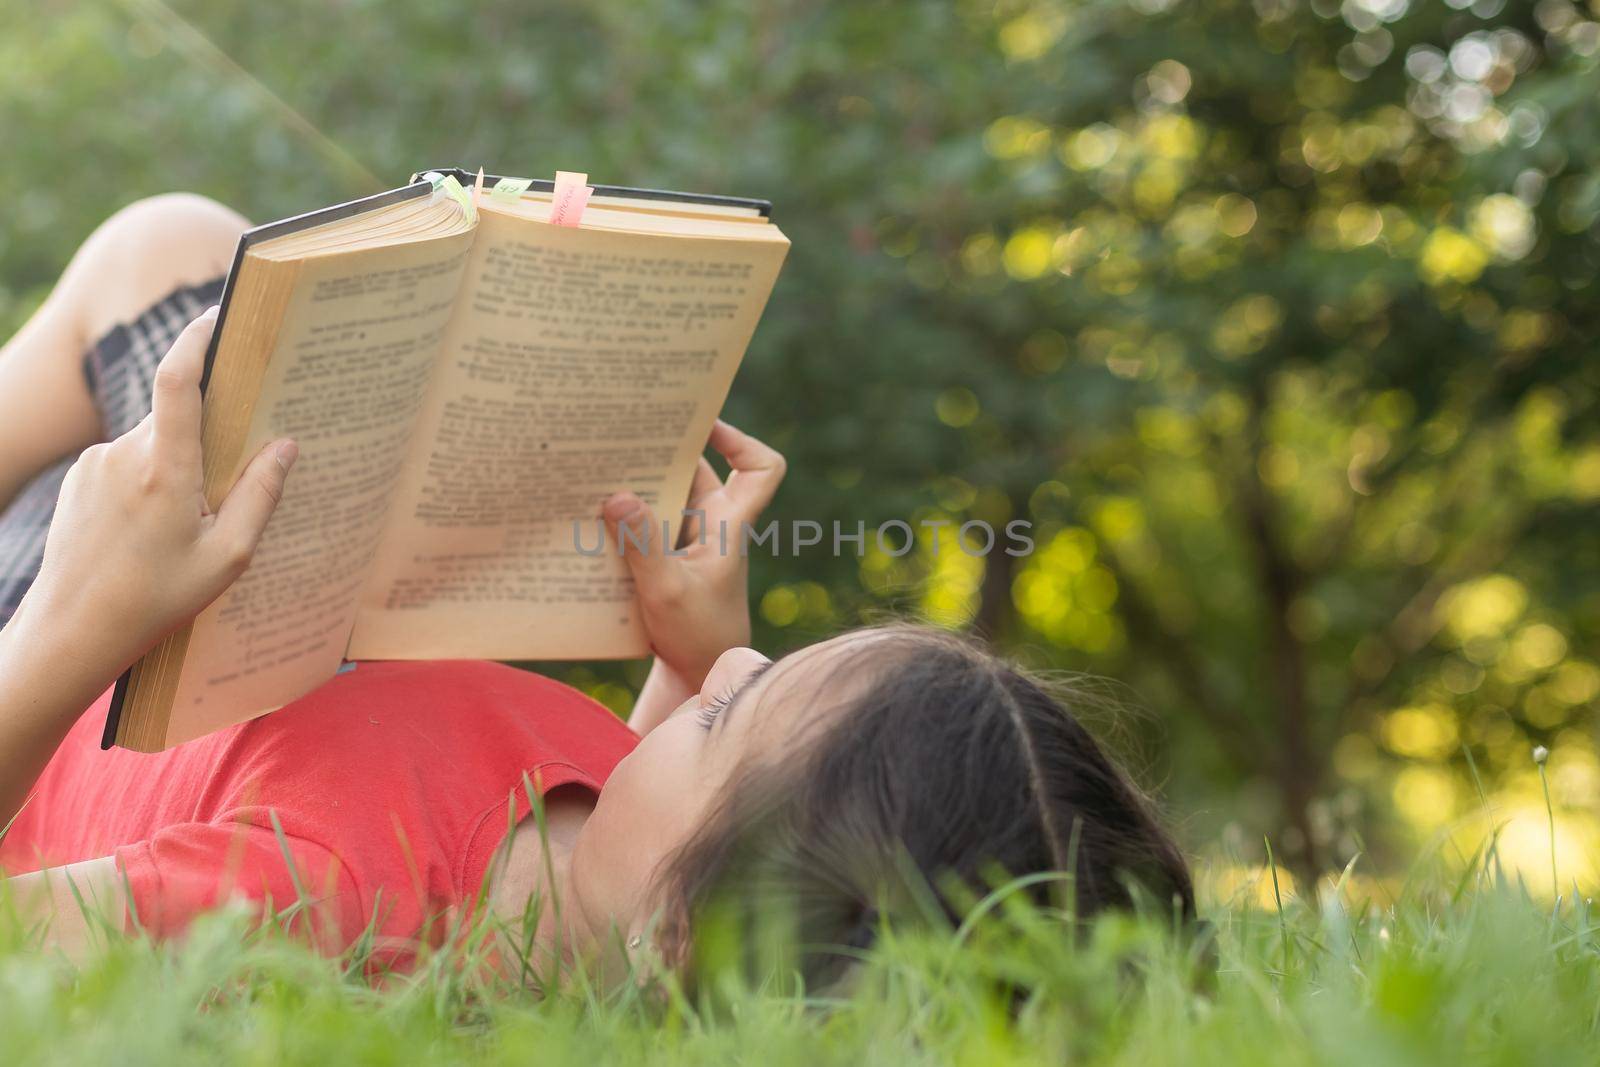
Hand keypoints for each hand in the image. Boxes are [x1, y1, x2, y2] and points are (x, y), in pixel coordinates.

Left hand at [14, 306, 297, 682]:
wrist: (70, 631)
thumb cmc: (154, 602)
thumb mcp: (226, 558)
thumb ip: (259, 496)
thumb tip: (285, 446)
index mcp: (165, 471)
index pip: (177, 381)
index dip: (197, 340)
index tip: (218, 316)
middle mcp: (124, 455)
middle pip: (176, 417)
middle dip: (207, 433)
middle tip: (233, 470)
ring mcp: (95, 465)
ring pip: (153, 442)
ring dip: (178, 466)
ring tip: (184, 525)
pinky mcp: (79, 479)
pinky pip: (128, 462)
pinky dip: (151, 481)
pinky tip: (153, 530)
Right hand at [601, 420, 784, 686]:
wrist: (698, 675)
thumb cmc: (697, 635)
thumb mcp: (667, 591)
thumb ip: (643, 545)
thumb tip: (616, 496)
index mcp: (728, 524)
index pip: (761, 470)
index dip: (742, 441)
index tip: (705, 427)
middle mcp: (712, 525)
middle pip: (695, 472)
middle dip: (663, 453)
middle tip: (621, 434)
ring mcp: (688, 543)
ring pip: (664, 498)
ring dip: (635, 485)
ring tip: (594, 465)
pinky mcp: (665, 559)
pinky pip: (644, 524)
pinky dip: (622, 517)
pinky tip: (586, 513)